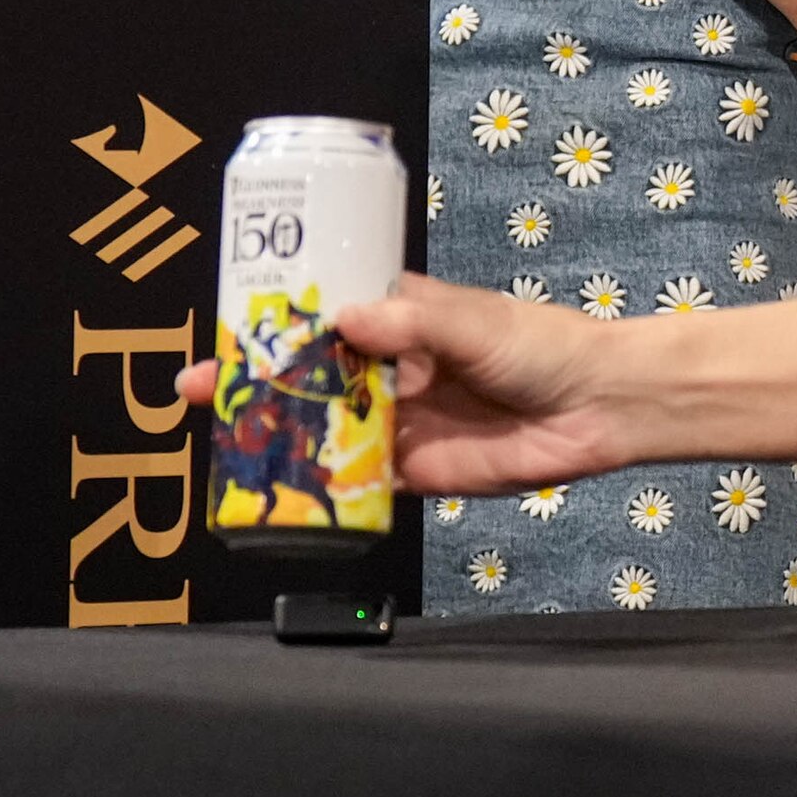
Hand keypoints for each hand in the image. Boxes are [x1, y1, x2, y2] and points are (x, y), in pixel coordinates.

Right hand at [181, 275, 643, 496]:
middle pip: (308, 376)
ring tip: (222, 433)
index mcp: (402, 319)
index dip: (276, 320)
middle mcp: (390, 369)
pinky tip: (274, 482)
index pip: (325, 314)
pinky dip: (317, 482)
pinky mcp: (412, 471)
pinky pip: (354, 478)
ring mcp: (395, 422)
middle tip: (198, 388)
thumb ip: (413, 323)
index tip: (227, 321)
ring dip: (274, 432)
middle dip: (254, 381)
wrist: (597, 408)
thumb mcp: (475, 322)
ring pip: (321, 428)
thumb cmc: (542, 347)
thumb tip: (346, 318)